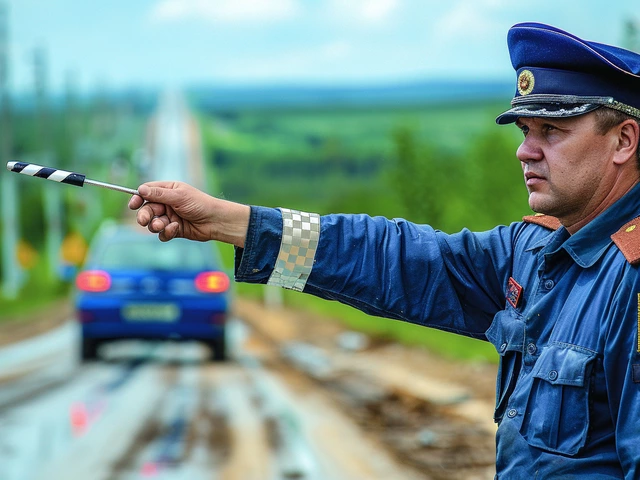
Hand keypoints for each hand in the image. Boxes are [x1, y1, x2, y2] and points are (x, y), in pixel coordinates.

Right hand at [128, 181, 249, 246]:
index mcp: (168, 190)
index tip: (133, 205)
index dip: (138, 198)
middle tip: (144, 220)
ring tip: (162, 225)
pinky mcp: (174, 230)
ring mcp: (170, 217)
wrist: (215, 221)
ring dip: (155, 225)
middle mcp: (167, 203)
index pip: (147, 192)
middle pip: (147, 209)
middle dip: (144, 215)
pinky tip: (175, 229)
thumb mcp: (179, 196)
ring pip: (153, 223)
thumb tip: (140, 190)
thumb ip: (159, 194)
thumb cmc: (200, 204)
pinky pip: (162, 233)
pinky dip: (166, 232)